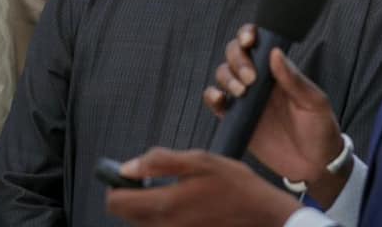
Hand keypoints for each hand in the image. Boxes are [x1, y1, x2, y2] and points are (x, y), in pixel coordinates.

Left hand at [106, 148, 300, 226]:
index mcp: (165, 204)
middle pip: (126, 216)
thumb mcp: (200, 161)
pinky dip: (164, 219)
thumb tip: (126, 167)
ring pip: (142, 224)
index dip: (116, 185)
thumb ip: (159, 161)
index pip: (115, 203)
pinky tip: (185, 208)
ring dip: (148, 208)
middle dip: (132, 196)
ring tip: (174, 193)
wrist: (265, 218)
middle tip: (153, 181)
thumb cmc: (236, 186)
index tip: (128, 175)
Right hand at [203, 25, 347, 203]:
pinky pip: (215, 102)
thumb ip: (294, 79)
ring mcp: (245, 99)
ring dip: (227, 78)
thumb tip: (275, 52)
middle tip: (251, 78)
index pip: (257, 43)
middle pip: (234, 54)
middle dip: (237, 60)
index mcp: (278, 71)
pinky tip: (220, 100)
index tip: (249, 40)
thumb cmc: (320, 129)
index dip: (247, 35)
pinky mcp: (236, 119)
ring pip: (223, 74)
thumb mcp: (314, 102)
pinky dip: (212, 97)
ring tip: (242, 93)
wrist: (314, 166)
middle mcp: (259, 80)